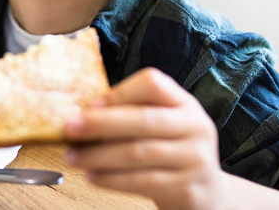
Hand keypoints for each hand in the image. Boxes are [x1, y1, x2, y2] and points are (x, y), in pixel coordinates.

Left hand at [64, 67, 228, 209]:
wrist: (208, 195)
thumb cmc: (172, 154)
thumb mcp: (163, 127)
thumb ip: (132, 116)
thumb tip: (82, 114)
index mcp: (184, 103)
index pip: (152, 83)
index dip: (119, 92)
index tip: (90, 104)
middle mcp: (195, 126)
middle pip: (144, 119)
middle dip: (100, 123)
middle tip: (70, 127)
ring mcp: (195, 159)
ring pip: (139, 152)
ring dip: (99, 155)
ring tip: (74, 157)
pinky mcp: (187, 188)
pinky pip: (142, 181)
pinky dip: (112, 179)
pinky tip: (93, 176)